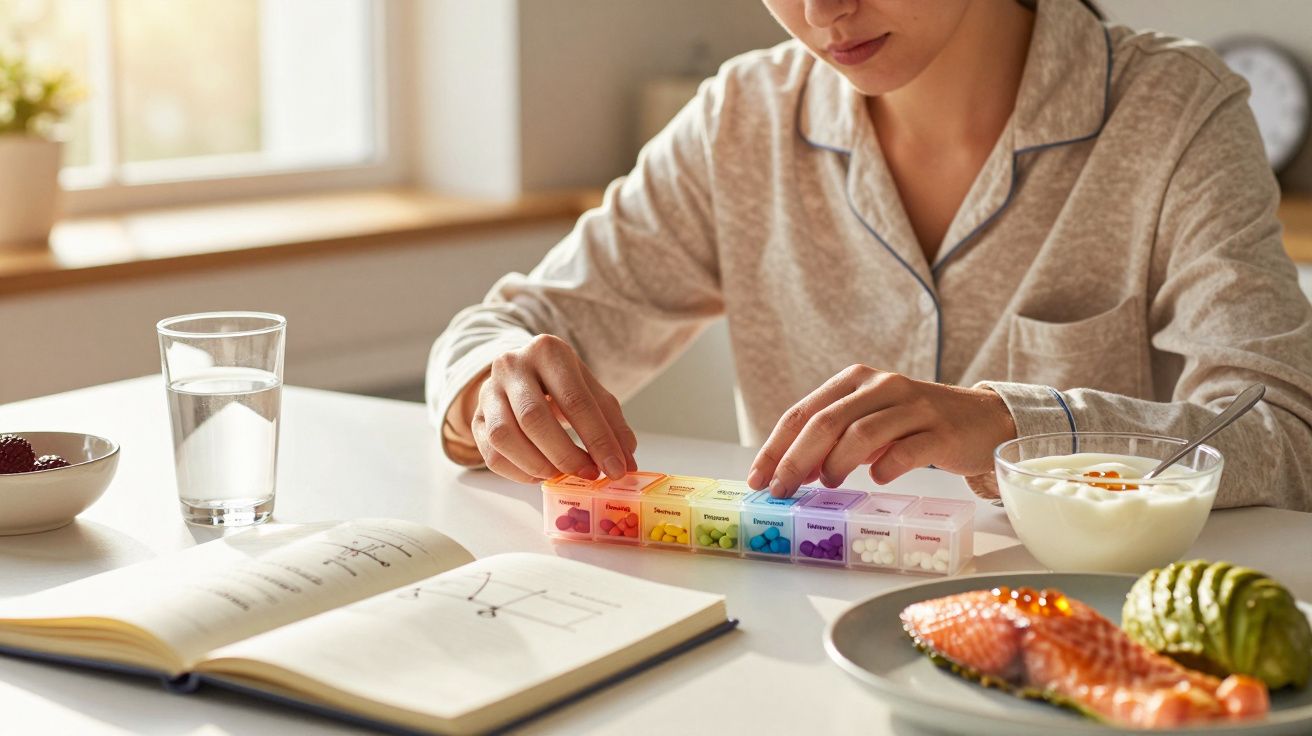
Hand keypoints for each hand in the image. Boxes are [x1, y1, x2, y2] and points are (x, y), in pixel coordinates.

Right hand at [452, 335, 637, 483]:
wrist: (521, 372)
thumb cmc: (560, 383)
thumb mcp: (591, 391)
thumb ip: (611, 424)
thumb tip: (625, 463)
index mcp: (548, 351)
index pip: (575, 400)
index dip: (598, 440)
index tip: (616, 469)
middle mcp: (511, 365)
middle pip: (534, 418)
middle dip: (566, 455)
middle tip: (590, 475)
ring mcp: (488, 390)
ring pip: (505, 436)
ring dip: (538, 464)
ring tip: (562, 474)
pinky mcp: (475, 417)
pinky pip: (490, 453)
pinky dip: (518, 472)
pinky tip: (540, 474)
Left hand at [747, 365, 1015, 496]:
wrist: (981, 419)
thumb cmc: (914, 425)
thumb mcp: (869, 423)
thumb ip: (832, 440)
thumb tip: (791, 471)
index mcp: (855, 380)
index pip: (803, 412)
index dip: (776, 447)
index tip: (758, 479)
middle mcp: (881, 386)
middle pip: (826, 422)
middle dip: (795, 460)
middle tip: (782, 491)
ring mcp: (913, 406)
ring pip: (861, 433)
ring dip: (836, 464)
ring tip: (830, 484)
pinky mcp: (941, 430)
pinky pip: (905, 451)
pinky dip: (885, 468)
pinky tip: (878, 479)